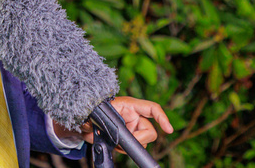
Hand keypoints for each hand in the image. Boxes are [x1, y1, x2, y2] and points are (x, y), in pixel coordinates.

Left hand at [53, 96, 173, 148]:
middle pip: (149, 130)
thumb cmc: (90, 113)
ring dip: (130, 146)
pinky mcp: (130, 137)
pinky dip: (126, 150)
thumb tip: (95, 127)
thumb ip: (95, 121)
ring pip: (142, 141)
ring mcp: (133, 127)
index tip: (169, 130)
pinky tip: (115, 146)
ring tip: (114, 142)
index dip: (162, 117)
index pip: (151, 108)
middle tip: (122, 143)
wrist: (85, 123)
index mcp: (128, 105)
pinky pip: (135, 147)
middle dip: (139, 140)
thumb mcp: (91, 115)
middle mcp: (134, 116)